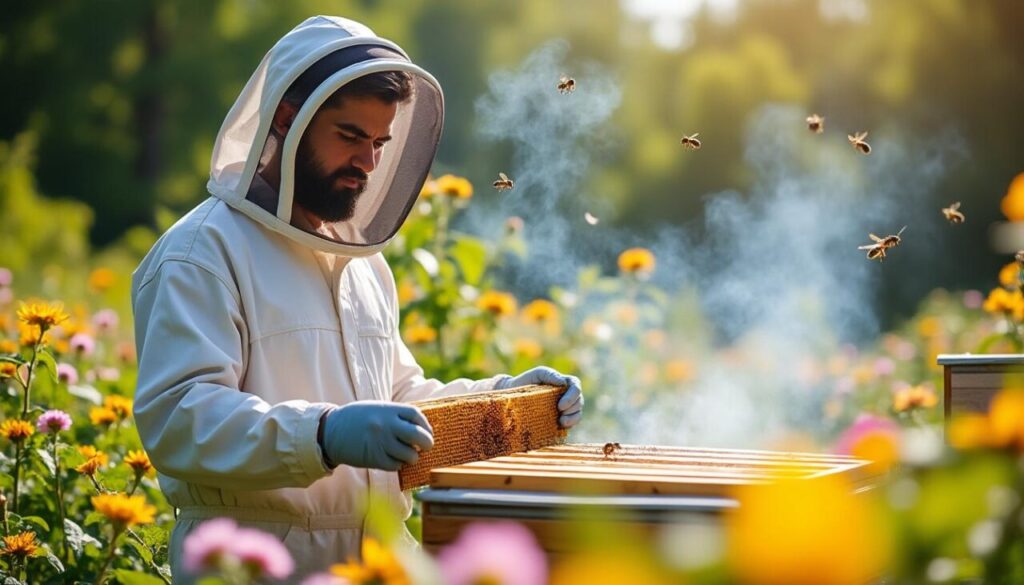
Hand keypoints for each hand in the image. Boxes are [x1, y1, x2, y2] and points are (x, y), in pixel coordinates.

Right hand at [319, 401, 433, 470]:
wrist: (330, 431)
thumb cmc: (357, 418)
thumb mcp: (377, 408)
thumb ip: (396, 415)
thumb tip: (420, 427)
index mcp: (388, 410)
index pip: (416, 416)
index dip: (426, 425)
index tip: (427, 431)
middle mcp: (386, 425)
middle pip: (418, 436)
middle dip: (427, 443)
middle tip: (427, 446)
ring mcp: (380, 442)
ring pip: (409, 455)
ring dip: (412, 457)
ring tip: (408, 454)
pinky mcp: (374, 458)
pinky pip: (395, 465)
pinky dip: (398, 464)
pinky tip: (394, 460)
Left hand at [495, 366, 583, 428]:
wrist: (513, 395)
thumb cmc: (527, 381)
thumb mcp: (538, 374)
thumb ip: (550, 375)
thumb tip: (563, 383)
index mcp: (564, 383)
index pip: (576, 387)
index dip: (572, 396)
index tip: (560, 405)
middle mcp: (567, 396)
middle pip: (579, 401)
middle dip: (572, 408)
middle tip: (560, 412)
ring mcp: (565, 409)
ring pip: (577, 413)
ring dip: (573, 418)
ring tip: (562, 422)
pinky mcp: (560, 419)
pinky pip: (571, 423)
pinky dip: (569, 425)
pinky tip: (561, 426)